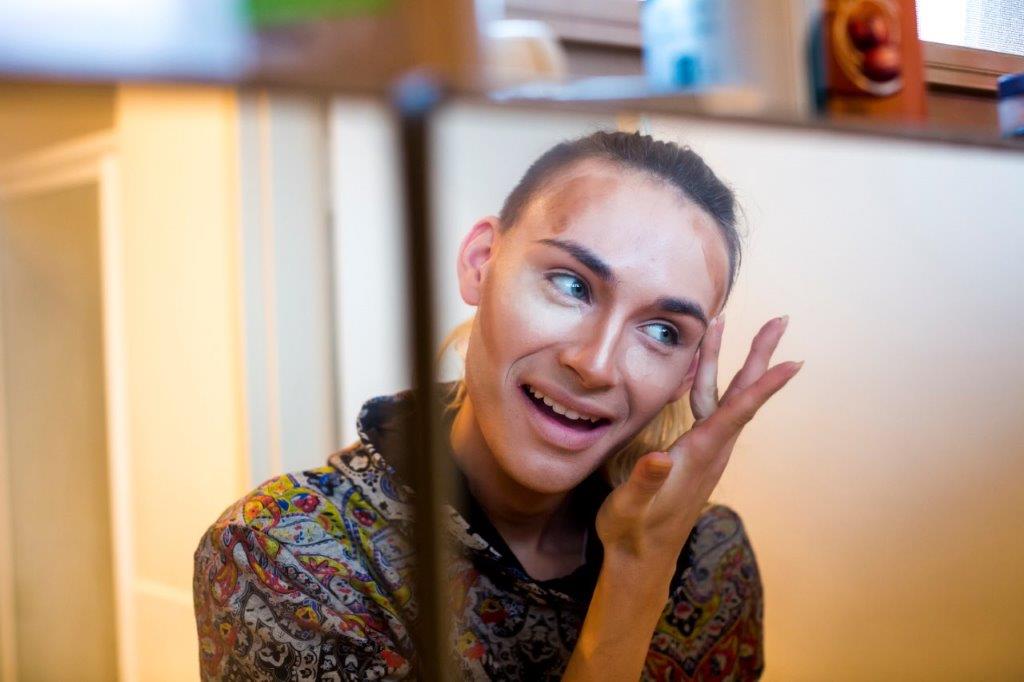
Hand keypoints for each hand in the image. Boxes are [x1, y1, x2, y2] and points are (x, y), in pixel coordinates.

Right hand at [596, 314, 800, 563]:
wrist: (641, 558)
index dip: (765, 386)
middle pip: (740, 394)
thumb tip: (657, 457)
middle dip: (758, 355)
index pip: (738, 412)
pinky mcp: (694, 454)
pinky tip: (700, 370)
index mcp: (699, 454)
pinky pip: (709, 407)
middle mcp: (710, 448)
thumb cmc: (633, 531)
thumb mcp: (630, 508)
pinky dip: (708, 379)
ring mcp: (705, 451)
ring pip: (723, 397)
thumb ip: (644, 482)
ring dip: (727, 361)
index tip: (794, 360)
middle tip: (779, 320)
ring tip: (722, 326)